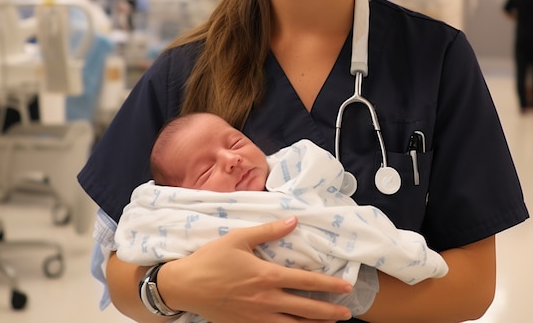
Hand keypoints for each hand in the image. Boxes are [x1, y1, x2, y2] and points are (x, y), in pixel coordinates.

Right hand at [159, 216, 352, 322]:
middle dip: (329, 311)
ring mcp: (256, 317)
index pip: (306, 281)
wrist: (185, 286)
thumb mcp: (240, 238)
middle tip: (347, 312)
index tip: (346, 287)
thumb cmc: (212, 258)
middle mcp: (266, 300)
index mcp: (266, 276)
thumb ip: (269, 230)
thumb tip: (294, 221)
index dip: (329, 285)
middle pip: (305, 309)